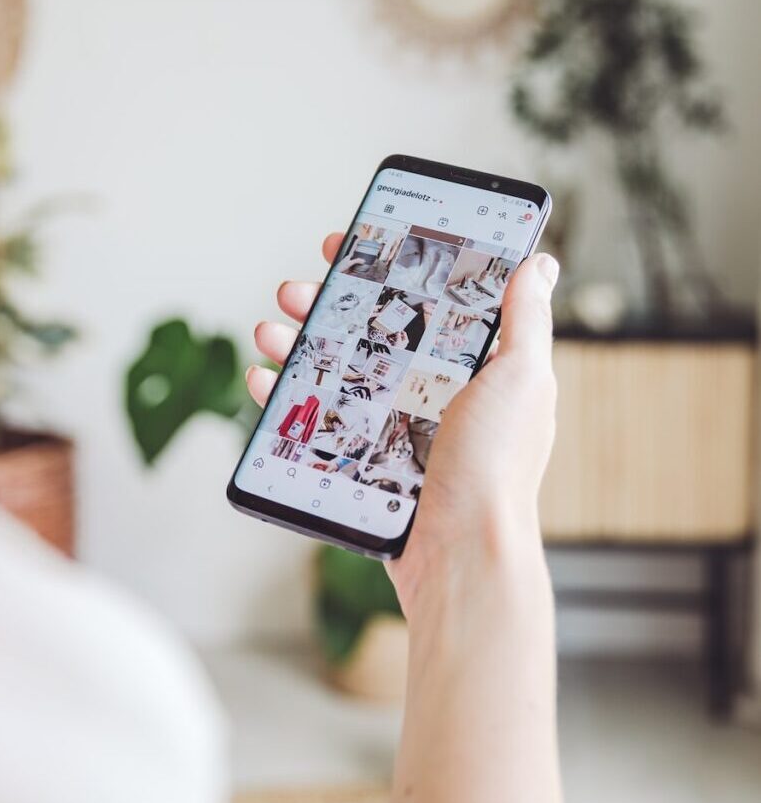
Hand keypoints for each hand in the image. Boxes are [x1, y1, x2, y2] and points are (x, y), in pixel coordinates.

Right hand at [248, 233, 558, 616]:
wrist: (462, 555)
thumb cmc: (498, 466)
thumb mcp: (521, 379)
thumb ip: (525, 319)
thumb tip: (538, 263)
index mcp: (468, 366)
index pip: (420, 300)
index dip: (382, 268)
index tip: (348, 247)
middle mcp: (429, 391)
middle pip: (367, 331)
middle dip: (325, 304)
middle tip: (291, 289)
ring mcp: (392, 426)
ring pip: (334, 371)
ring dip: (295, 344)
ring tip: (267, 329)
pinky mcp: (363, 459)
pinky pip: (318, 419)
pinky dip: (286, 397)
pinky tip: (264, 379)